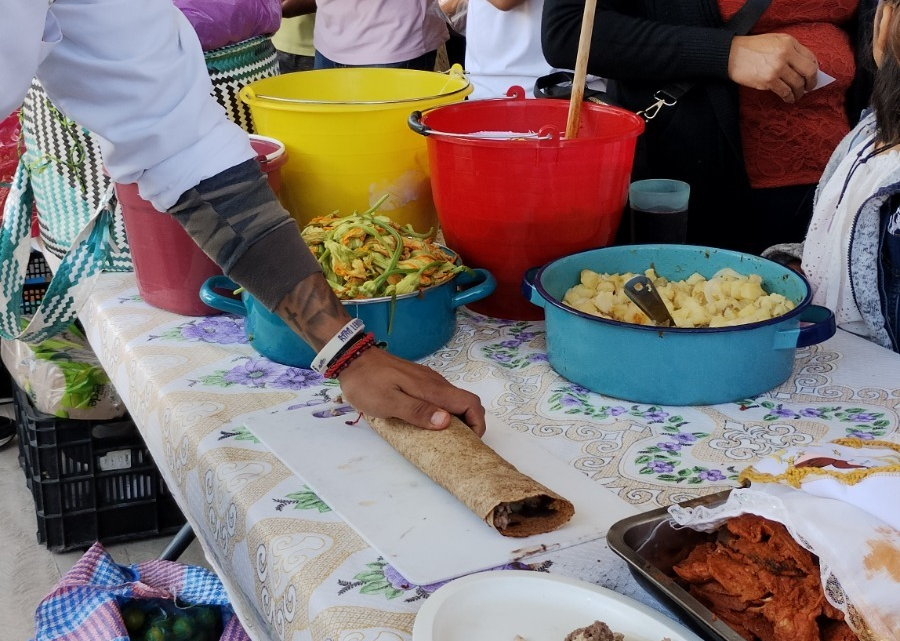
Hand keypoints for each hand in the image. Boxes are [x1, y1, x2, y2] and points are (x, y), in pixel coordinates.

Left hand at [336, 346, 486, 436]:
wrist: (352, 357)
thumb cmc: (368, 383)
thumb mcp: (389, 402)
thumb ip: (418, 411)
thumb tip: (446, 421)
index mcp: (432, 388)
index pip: (470, 402)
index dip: (477, 423)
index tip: (470, 442)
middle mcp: (435, 383)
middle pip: (465, 402)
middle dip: (469, 424)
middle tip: (457, 444)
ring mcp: (427, 380)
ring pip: (452, 400)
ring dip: (455, 419)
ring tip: (442, 439)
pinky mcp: (417, 380)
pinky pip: (439, 397)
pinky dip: (442, 412)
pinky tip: (427, 423)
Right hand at [727, 34, 817, 103]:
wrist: (730, 54)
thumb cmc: (751, 48)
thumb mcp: (774, 40)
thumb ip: (789, 48)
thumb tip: (803, 65)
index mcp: (789, 42)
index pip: (810, 57)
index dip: (814, 69)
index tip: (811, 76)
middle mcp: (786, 54)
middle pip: (808, 71)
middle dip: (811, 82)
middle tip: (809, 88)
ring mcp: (777, 68)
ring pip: (797, 84)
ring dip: (799, 92)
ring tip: (797, 96)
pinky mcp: (768, 80)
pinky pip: (785, 92)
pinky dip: (789, 97)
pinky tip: (788, 99)